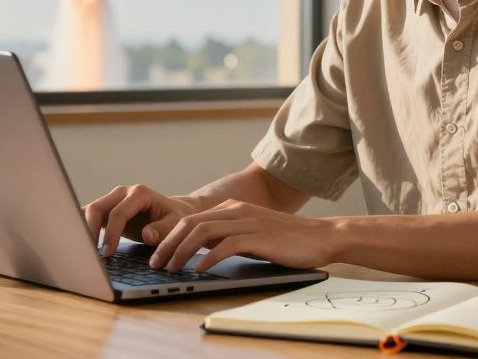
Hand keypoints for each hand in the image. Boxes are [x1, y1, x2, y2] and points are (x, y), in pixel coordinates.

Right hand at [81, 184, 198, 256]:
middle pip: (97, 208)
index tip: (108, 253)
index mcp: (139, 194)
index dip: (111, 234)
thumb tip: (147, 235)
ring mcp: (112, 199)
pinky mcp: (106, 208)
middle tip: (90, 254)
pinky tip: (80, 244)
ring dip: (83, 230)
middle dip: (90, 231)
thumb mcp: (175, 224)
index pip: (118, 213)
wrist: (172, 211)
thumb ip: (163, 229)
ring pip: (89, 210)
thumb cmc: (175, 218)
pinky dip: (82, 228)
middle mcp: (123, 192)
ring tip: (83, 252)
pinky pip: (89, 216)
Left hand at [147, 199, 338, 272]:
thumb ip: (228, 238)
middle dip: (169, 244)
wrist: (321, 237)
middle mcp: (237, 211)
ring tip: (171, 268)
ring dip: (182, 251)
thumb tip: (201, 253)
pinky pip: (226, 245)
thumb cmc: (287, 241)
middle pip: (191, 223)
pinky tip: (199, 270)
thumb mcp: (251, 235)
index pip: (191, 219)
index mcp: (232, 208)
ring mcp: (248, 222)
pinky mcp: (259, 237)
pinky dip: (208, 258)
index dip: (170, 236)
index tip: (158, 254)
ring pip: (203, 232)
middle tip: (156, 263)